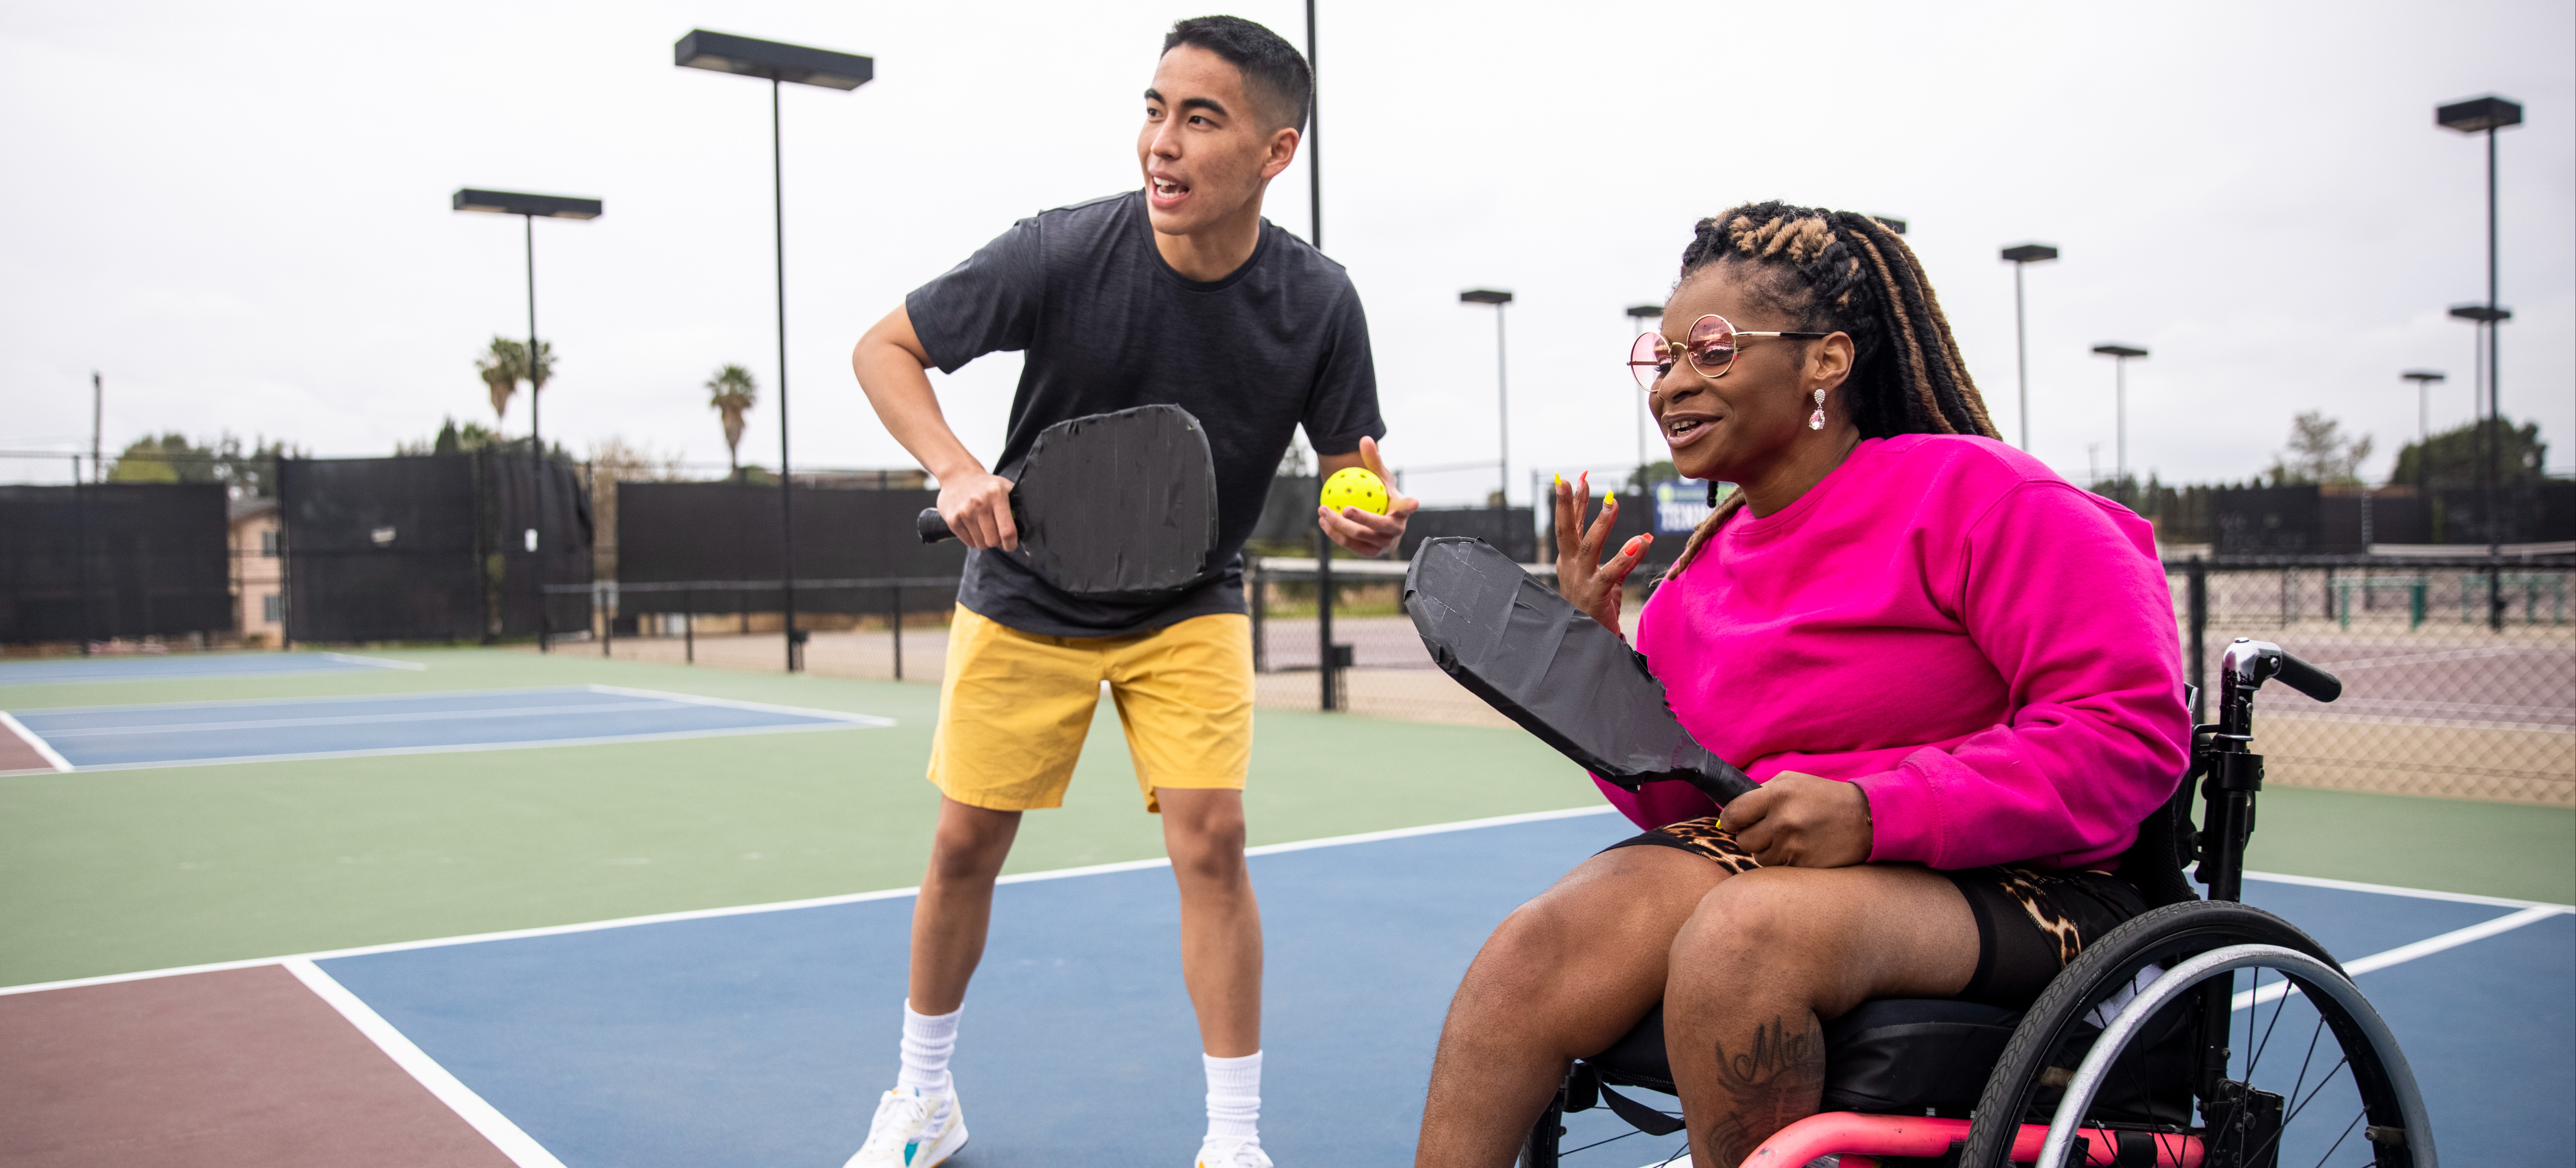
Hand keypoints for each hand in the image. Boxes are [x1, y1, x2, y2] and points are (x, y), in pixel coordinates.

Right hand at [937, 467, 1017, 550]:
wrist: (958, 475)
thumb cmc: (985, 485)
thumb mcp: (1005, 487)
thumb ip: (1018, 503)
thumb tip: (1032, 523)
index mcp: (997, 495)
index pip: (1007, 530)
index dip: (1011, 543)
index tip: (1010, 545)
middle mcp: (980, 503)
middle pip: (993, 540)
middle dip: (997, 541)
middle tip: (996, 533)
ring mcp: (964, 512)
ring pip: (981, 543)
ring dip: (985, 541)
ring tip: (984, 528)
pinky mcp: (953, 519)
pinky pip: (968, 542)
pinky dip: (973, 540)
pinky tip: (974, 527)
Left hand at [1317, 436, 1419, 557]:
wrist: (1377, 516)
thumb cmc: (1380, 493)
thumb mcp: (1378, 477)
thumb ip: (1373, 460)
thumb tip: (1365, 438)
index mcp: (1402, 511)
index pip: (1407, 508)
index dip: (1409, 506)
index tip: (1413, 502)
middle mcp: (1397, 531)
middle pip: (1379, 526)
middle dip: (1362, 519)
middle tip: (1345, 508)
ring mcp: (1384, 545)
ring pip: (1361, 537)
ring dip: (1339, 526)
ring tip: (1323, 511)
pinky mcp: (1371, 553)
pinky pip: (1351, 545)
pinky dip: (1335, 535)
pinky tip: (1323, 522)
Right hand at [1552, 471, 1650, 636]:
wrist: (1587, 645)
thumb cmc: (1597, 609)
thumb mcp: (1607, 580)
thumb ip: (1623, 558)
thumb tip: (1643, 537)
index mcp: (1570, 562)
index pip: (1573, 527)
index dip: (1576, 503)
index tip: (1581, 478)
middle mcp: (1571, 568)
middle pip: (1566, 531)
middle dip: (1568, 505)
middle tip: (1573, 480)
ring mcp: (1580, 582)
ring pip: (1589, 548)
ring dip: (1600, 524)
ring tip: (1613, 502)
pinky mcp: (1595, 596)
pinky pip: (1611, 574)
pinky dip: (1625, 557)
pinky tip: (1639, 542)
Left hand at [1718, 772, 1872, 867]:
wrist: (1864, 819)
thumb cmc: (1823, 797)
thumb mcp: (1791, 782)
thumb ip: (1759, 793)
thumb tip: (1729, 810)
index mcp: (1777, 795)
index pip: (1732, 814)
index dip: (1729, 820)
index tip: (1734, 822)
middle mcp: (1783, 821)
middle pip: (1743, 840)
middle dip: (1749, 836)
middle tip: (1765, 830)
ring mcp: (1794, 846)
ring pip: (1758, 858)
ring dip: (1767, 850)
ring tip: (1787, 838)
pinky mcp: (1803, 865)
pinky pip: (1777, 868)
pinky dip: (1783, 861)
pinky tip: (1799, 849)